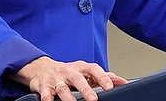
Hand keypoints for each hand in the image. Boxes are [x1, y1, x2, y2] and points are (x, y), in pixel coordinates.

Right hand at [12, 56, 127, 100]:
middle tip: (93, 99)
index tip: (110, 87)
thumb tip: (123, 82)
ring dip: (67, 97)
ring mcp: (56, 79)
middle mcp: (69, 72)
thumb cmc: (69, 72)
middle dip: (85, 89)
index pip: (94, 70)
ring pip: (62, 88)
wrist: (41, 68)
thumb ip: (104, 77)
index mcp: (81, 68)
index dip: (102, 77)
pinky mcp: (44, 87)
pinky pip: (46, 94)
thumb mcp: (86, 72)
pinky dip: (48, 99)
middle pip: (78, 79)